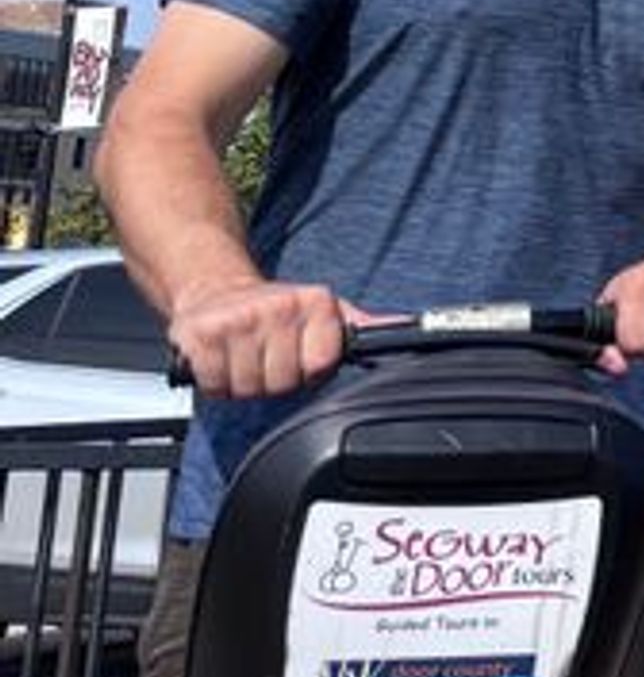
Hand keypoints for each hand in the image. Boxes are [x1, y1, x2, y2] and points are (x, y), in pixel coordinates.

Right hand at [166, 275, 351, 401]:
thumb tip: (409, 326)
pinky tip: (220, 360)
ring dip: (243, 382)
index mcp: (314, 302)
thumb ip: (362, 325)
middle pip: (283, 383)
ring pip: (249, 387)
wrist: (216, 289)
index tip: (298, 356)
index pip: (322, 365)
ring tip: (242, 357)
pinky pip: (216, 384)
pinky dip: (215, 382)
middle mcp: (278, 306)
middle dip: (273, 380)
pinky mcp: (201, 334)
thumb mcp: (323, 311)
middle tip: (264, 357)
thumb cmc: (274, 310)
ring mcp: (239, 318)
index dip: (308, 372)